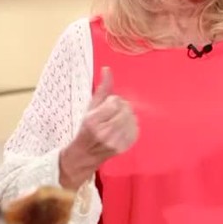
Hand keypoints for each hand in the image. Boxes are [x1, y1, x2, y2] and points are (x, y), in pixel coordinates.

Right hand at [59, 68, 137, 188]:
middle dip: (122, 108)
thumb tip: (107, 69)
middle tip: (112, 114)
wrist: (86, 153)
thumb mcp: (91, 106)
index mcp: (92, 121)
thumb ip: (102, 88)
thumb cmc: (87, 127)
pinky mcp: (124, 147)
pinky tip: (121, 129)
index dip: (113, 101)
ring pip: (133, 118)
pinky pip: (136, 129)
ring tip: (116, 121)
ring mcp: (115, 142)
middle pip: (126, 109)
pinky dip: (131, 126)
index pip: (115, 101)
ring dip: (127, 116)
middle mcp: (103, 133)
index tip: (107, 106)